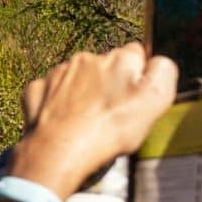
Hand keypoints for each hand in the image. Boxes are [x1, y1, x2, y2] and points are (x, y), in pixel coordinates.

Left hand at [6, 42, 178, 196]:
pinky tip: (65, 122)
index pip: (136, 53)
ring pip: (77, 78)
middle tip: (113, 114)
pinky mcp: (38, 89)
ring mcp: (59, 72)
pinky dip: (58, 103)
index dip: (139, 75)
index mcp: (119, 59)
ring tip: (89, 122)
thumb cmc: (110, 127)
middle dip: (109, 84)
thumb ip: (164, 72)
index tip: (136, 96)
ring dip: (84, 93)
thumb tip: (160, 62)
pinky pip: (52, 92)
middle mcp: (87, 58)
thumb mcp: (155, 101)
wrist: (60, 148)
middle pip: (105, 66)